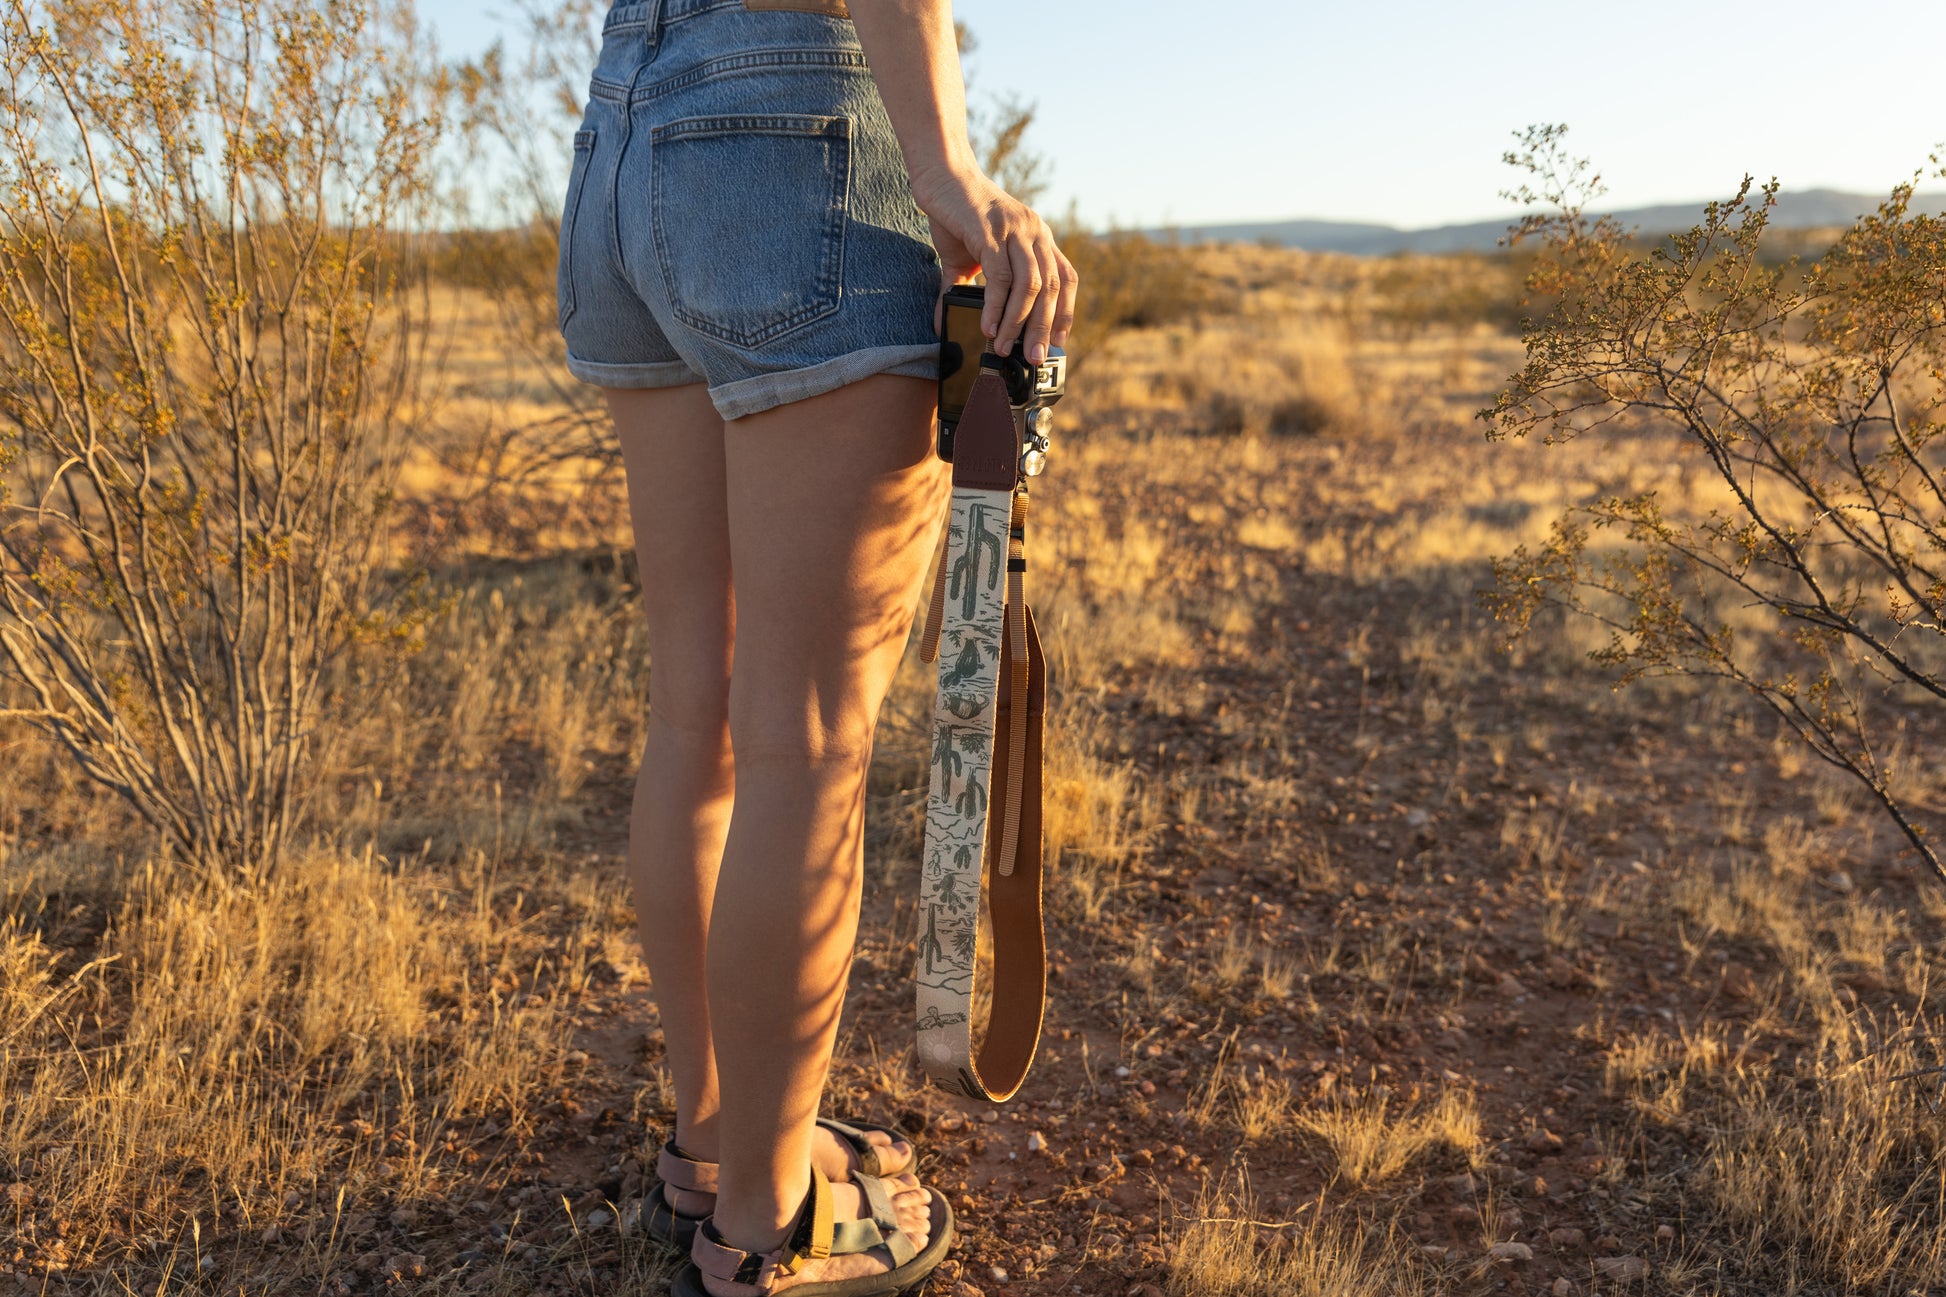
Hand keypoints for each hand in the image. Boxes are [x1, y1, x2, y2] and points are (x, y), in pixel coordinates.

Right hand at [910, 164, 1076, 364]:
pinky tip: (988, 326)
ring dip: (1019, 323)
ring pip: (1030, 286)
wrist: (940, 176)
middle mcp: (1035, 232)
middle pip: (1051, 289)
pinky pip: (1001, 277)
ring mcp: (1015, 231)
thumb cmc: (957, 215)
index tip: (1058, 341)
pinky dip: (997, 307)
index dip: (1066, 312)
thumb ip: (967, 288)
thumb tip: (945, 320)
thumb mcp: (970, 256)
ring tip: (1005, 347)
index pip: (1066, 278)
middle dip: (1043, 328)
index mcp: (1038, 237)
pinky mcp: (990, 232)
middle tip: (1033, 358)